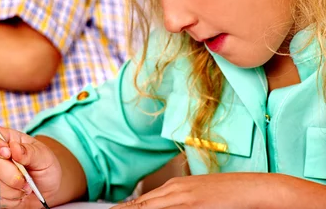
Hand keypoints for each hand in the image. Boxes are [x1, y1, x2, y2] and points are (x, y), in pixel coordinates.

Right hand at [0, 127, 61, 207]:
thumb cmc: (44, 166)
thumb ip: (29, 151)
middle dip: (13, 174)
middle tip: (27, 177)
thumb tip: (14, 148)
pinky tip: (20, 194)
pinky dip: (13, 199)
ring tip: (25, 185)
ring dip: (15, 189)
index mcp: (4, 140)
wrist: (47, 189)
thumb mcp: (43, 155)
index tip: (7, 153)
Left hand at [114, 173, 275, 208]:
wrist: (259, 190)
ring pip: (146, 207)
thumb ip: (179, 203)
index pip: (138, 203)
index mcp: (173, 189)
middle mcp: (173, 191)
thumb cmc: (231, 196)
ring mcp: (182, 197)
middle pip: (137, 206)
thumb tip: (163, 206)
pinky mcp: (192, 203)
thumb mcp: (199, 199)